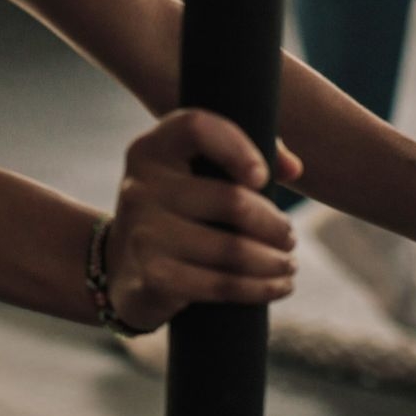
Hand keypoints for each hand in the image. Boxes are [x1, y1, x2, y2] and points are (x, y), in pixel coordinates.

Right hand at [104, 109, 302, 331]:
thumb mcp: (194, 174)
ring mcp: (143, 233)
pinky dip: (259, 288)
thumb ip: (242, 156)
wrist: (122, 268)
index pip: (197, 127)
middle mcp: (141, 186)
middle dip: (274, 224)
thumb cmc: (177, 212)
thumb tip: (293, 169)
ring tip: (287, 263)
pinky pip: (221, 284)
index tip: (263, 177)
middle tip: (289, 237)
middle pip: (230, 200)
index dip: (238, 147)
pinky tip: (278, 286)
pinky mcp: (153, 276)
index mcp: (153, 149)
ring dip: (273, 261)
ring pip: (232, 249)